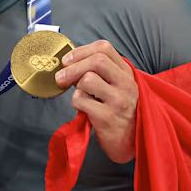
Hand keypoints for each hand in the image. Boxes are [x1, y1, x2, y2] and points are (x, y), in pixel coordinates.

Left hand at [54, 39, 137, 162]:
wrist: (130, 142)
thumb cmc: (118, 112)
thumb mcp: (117, 87)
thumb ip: (101, 73)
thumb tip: (70, 61)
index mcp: (127, 73)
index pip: (104, 48)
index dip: (81, 51)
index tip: (67, 60)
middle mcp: (126, 84)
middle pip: (96, 61)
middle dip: (72, 66)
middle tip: (60, 77)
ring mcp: (118, 100)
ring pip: (87, 79)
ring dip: (77, 88)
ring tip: (82, 97)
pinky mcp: (107, 117)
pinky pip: (81, 100)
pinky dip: (76, 103)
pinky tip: (84, 110)